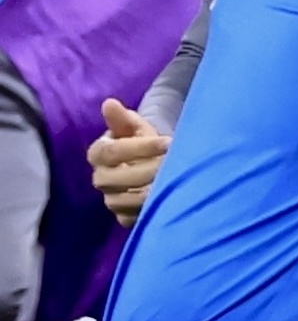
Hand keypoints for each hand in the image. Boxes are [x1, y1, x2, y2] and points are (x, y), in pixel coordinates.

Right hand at [89, 98, 168, 226]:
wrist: (149, 167)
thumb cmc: (142, 144)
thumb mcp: (136, 129)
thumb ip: (124, 119)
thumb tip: (110, 103)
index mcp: (98, 153)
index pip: (114, 151)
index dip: (142, 147)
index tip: (168, 142)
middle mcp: (100, 178)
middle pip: (119, 178)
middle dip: (150, 170)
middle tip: (174, 163)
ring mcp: (110, 199)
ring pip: (126, 200)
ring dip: (152, 192)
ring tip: (175, 183)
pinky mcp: (123, 217)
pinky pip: (133, 217)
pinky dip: (150, 211)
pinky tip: (169, 201)